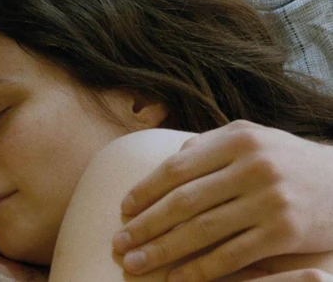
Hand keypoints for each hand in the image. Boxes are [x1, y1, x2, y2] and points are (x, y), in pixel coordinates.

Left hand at [112, 121, 332, 280]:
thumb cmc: (287, 159)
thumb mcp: (252, 137)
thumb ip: (209, 146)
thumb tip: (168, 161)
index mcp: (237, 139)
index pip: (177, 168)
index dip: (145, 191)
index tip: (124, 210)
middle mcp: (253, 166)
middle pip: (183, 201)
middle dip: (145, 226)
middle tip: (118, 243)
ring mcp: (270, 200)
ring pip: (203, 230)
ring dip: (163, 251)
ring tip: (135, 264)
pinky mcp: (284, 232)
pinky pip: (233, 255)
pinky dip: (201, 270)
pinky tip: (177, 279)